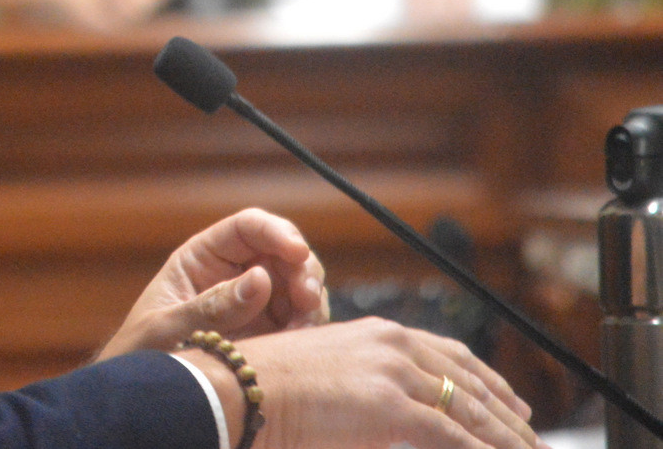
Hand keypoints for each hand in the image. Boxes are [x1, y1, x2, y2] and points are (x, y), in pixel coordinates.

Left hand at [97, 209, 327, 359]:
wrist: (143, 403)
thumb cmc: (140, 357)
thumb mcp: (166, 330)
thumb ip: (211, 307)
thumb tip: (261, 279)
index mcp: (202, 259)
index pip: (247, 228)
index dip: (276, 232)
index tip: (297, 252)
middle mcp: (233, 275)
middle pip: (282, 253)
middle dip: (303, 269)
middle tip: (308, 299)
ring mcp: (255, 306)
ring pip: (299, 286)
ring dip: (311, 302)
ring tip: (302, 329)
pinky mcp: (270, 336)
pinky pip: (302, 323)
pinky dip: (310, 330)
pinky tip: (300, 346)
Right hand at [181, 318, 539, 448]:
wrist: (238, 388)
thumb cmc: (268, 389)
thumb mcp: (330, 380)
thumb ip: (369, 392)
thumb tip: (396, 420)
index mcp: (377, 333)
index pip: (449, 355)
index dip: (488, 383)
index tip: (511, 405)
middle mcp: (393, 344)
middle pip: (470, 381)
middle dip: (507, 415)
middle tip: (532, 437)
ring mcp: (395, 373)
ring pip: (471, 411)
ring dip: (507, 440)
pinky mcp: (392, 406)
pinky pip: (455, 436)